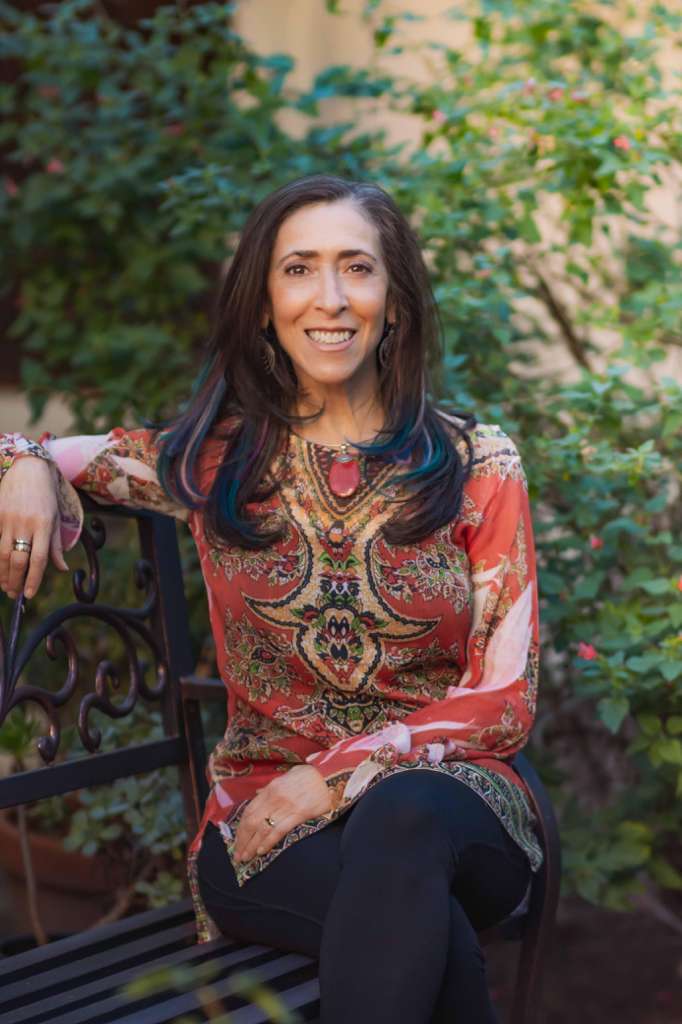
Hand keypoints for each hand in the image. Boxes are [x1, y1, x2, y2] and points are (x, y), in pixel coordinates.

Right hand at [0, 456, 67, 599]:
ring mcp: (8, 520)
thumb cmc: (45, 495)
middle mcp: (25, 524)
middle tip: (15, 594)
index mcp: (44, 525)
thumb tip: (61, 568)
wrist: (26, 469)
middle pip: (17, 560)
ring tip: (6, 586)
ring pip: (2, 554)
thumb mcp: (56, 518)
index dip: (34, 579)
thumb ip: (56, 545)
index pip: (38, 560)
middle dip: (15, 581)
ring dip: (3, 574)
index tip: (30, 594)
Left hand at [233, 764, 331, 862]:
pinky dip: (268, 842)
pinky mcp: (299, 813)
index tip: (236, 840)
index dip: (240, 828)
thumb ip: (272, 787)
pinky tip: (261, 851)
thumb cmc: (310, 775)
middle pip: (252, 822)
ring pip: (263, 828)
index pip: (249, 810)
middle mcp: (275, 797)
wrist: (331, 774)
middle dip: (242, 840)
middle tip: (237, 855)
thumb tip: (258, 793)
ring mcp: (286, 805)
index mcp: (271, 788)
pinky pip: (279, 830)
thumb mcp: (287, 776)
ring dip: (252, 845)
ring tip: (246, 857)